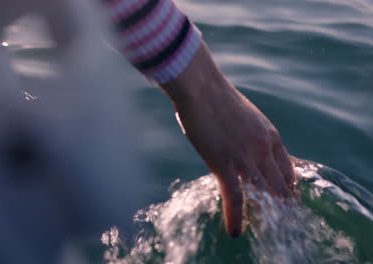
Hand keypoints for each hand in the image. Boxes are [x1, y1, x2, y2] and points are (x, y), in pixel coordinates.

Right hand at [160, 42, 294, 236]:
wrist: (201, 87)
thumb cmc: (216, 99)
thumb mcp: (244, 117)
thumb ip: (249, 135)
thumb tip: (241, 145)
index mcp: (271, 136)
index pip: (289, 171)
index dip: (288, 190)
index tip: (284, 201)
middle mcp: (264, 149)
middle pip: (280, 187)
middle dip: (281, 208)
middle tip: (279, 223)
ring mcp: (245, 157)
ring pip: (263, 195)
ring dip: (264, 217)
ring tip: (264, 232)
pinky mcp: (224, 163)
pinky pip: (235, 197)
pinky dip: (236, 217)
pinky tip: (235, 231)